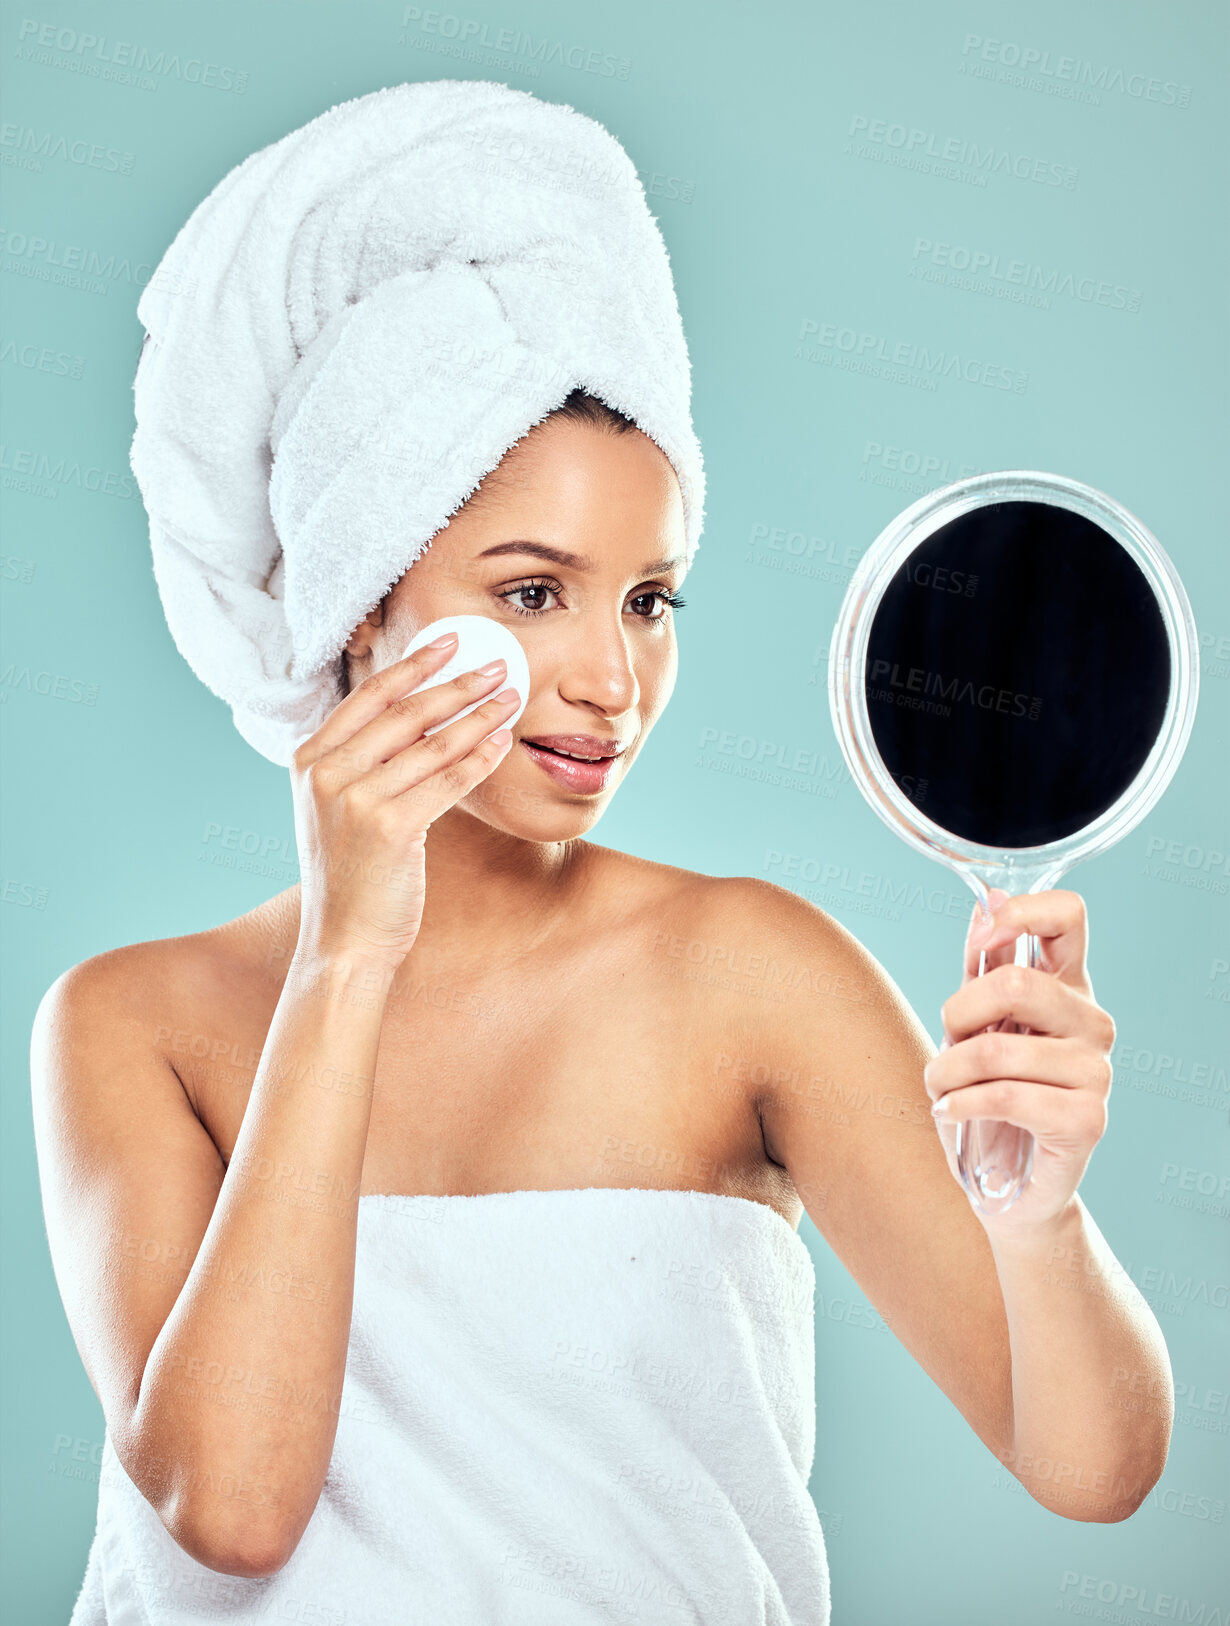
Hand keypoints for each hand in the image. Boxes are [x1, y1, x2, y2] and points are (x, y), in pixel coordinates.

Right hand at [290, 634, 519, 966]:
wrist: (343, 941)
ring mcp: (355, 799)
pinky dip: (479, 758)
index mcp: (308, 759)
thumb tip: (421, 712)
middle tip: (497, 665)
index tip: (451, 641)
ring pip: (432, 744)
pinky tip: (502, 743)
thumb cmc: (350, 874)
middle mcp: (326, 773)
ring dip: (479, 716)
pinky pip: (447, 781)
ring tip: (511, 698)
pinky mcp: (390, 827)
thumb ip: (362, 760)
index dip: (414, 664)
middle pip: (405, 712)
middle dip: (458, 683)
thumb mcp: (337, 808)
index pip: (369, 695)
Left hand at [922, 888, 1116, 1233]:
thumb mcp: (980, 1024)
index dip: (1018, 914)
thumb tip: (987, 899)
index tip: (977, 945)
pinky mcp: (1087, 1119)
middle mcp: (1092, 1023)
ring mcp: (1096, 1072)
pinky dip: (961, 1104)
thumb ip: (985, 966)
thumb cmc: (991, 1096)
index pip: (1068, 915)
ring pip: (997, 1049)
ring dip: (946, 1071)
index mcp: (1069, 987)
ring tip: (941, 1088)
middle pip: (1015, 982)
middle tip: (947, 1041)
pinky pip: (1005, 1096)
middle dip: (958, 1013)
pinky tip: (951, 1112)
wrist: (1009, 1185)